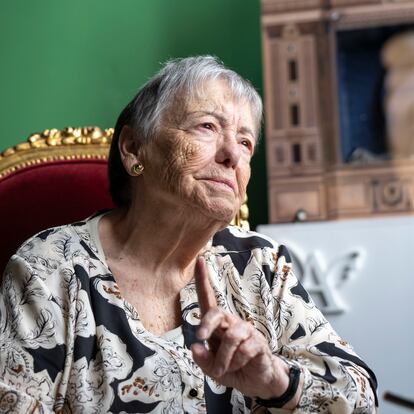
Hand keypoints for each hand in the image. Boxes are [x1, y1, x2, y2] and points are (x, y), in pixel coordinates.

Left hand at [191, 257, 292, 400]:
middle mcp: (231, 323)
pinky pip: (245, 350)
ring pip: (231, 336)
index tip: (199, 261)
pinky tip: (240, 366)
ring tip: (222, 370)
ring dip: (223, 358)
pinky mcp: (259, 343)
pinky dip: (237, 362)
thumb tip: (195, 346)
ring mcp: (246, 331)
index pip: (208, 299)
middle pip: (217, 312)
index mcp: (217, 325)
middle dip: (207, 324)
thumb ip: (202, 360)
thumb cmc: (231, 368)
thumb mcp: (212, 369)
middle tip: (201, 337)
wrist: (257, 382)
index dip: (202, 280)